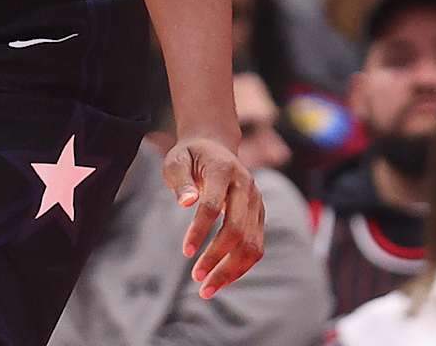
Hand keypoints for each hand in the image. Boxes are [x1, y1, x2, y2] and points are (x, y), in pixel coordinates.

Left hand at [161, 136, 264, 298]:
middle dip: (216, 257)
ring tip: (206, 290)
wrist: (215, 146)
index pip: (213, 205)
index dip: (199, 230)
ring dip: (230, 270)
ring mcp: (256, 202)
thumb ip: (180, 180)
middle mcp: (246, 186)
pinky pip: (256, 247)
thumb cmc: (190, 156)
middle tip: (196, 278)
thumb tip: (186, 203)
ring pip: (251, 244)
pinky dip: (240, 267)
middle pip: (237, 229)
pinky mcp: (259, 215)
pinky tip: (221, 280)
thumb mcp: (176, 160)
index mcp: (224, 169)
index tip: (185, 251)